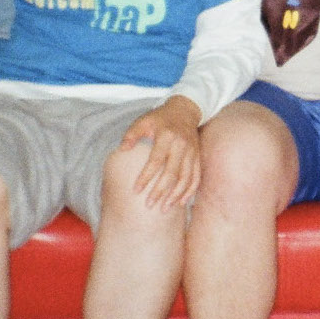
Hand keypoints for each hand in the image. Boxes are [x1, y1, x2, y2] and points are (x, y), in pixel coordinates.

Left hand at [121, 95, 202, 209]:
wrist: (185, 111)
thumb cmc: (160, 118)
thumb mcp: (143, 121)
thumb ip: (132, 134)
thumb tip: (121, 150)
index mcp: (167, 136)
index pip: (156, 161)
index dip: (146, 177)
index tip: (136, 190)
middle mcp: (181, 145)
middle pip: (172, 173)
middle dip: (160, 191)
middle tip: (149, 205)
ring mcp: (192, 152)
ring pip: (186, 178)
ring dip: (176, 195)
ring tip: (165, 208)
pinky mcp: (198, 157)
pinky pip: (196, 177)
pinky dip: (190, 191)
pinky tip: (182, 202)